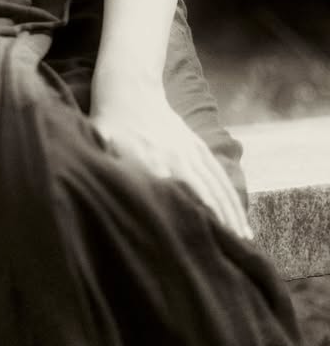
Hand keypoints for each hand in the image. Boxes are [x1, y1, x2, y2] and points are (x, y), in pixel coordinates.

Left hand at [89, 82, 253, 240]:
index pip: (173, 198)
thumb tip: (108, 194)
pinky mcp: (199, 147)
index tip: (197, 249)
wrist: (130, 88)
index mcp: (150, 161)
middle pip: (204, 197)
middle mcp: (176, 158)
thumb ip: (109, 167)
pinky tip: (241, 221)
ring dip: (231, 217)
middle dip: (218, 227)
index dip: (186, 223)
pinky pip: (220, 177)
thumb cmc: (111, 123)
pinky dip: (233, 199)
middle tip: (230, 258)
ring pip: (218, 189)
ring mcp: (191, 152)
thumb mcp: (102, 143)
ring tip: (242, 246)